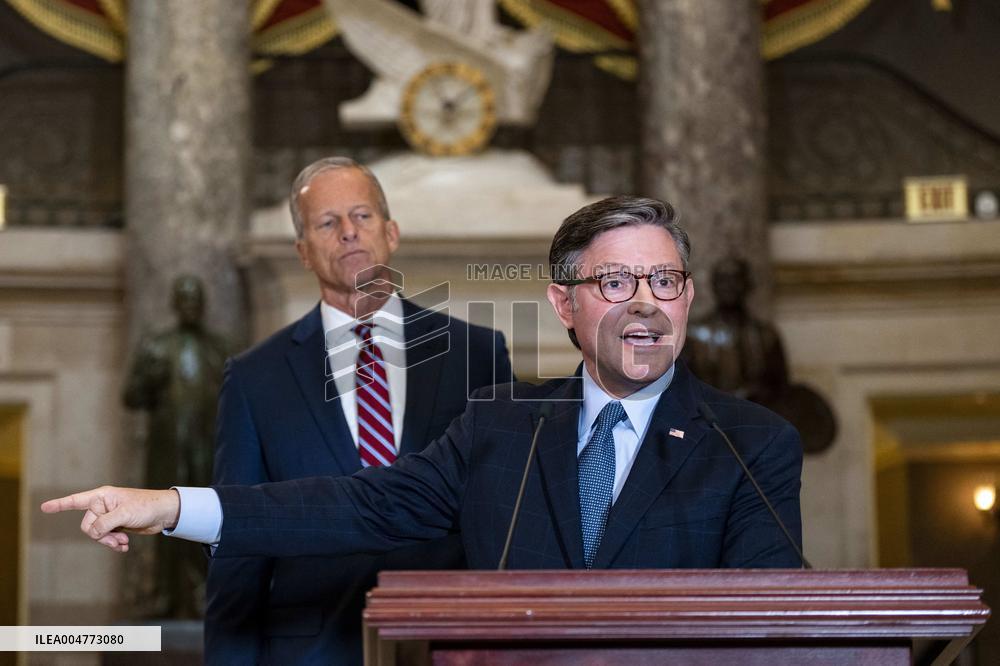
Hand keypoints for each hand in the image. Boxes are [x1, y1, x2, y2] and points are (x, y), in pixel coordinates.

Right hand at [40, 486, 180, 552]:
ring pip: (96, 535)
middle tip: (118, 536)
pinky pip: (106, 539)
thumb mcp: (124, 514)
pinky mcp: (116, 526)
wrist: (163, 514)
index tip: (44, 507)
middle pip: (88, 526)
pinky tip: (124, 547)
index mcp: (102, 496)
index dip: (60, 505)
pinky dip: (114, 544)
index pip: (76, 501)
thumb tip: (93, 533)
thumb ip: (105, 523)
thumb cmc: (146, 506)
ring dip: (108, 541)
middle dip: (101, 535)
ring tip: (123, 542)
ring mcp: (109, 516)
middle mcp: (102, 506)